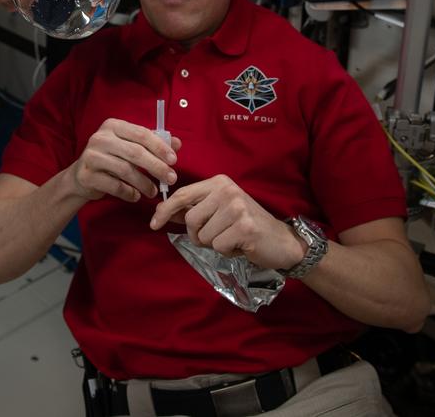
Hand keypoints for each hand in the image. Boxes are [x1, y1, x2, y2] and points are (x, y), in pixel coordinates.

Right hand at [68, 118, 179, 202]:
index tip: (174, 160)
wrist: (81, 177)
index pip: (141, 134)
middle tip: (170, 178)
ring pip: (126, 170)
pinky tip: (136, 196)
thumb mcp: (130, 146)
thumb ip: (152, 143)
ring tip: (153, 191)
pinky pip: (115, 186)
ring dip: (144, 183)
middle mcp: (100, 138)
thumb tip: (177, 143)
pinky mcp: (87, 175)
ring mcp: (91, 156)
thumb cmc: (111, 159)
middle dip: (156, 167)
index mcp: (113, 126)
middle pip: (135, 152)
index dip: (159, 147)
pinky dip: (129, 193)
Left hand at [149, 175, 302, 270]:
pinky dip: (227, 251)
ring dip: (214, 244)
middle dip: (198, 235)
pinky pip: (218, 246)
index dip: (165, 210)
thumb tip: (163, 213)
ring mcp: (237, 207)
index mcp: (219, 182)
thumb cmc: (246, 225)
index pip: (183, 194)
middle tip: (218, 235)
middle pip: (190, 219)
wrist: (281, 240)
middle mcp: (227, 190)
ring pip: (203, 235)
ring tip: (232, 238)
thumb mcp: (219, 211)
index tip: (153, 224)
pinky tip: (241, 245)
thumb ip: (193, 210)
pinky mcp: (244, 227)